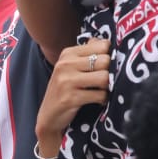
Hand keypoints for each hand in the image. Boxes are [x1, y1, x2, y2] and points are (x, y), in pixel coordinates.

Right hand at [35, 39, 111, 154]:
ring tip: (99, 91)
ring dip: (106, 87)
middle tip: (102, 82)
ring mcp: (67, 81)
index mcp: (68, 53)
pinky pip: (100, 95)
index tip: (101, 68)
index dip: (108, 56)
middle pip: (105, 60)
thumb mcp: (71, 67)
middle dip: (108, 72)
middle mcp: (65, 64)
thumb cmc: (64, 90)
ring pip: (104, 77)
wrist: (49, 117)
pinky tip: (96, 101)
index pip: (103, 45)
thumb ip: (87, 52)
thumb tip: (106, 41)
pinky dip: (102, 100)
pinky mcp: (70, 98)